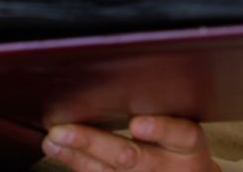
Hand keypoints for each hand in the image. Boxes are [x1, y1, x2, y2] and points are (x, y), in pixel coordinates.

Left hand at [41, 115, 215, 171]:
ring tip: (53, 140)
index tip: (137, 124)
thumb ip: (160, 109)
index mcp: (189, 146)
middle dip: (95, 143)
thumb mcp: (183, 128)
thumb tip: (114, 80)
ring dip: (76, 155)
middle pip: (135, 157)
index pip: (182, 135)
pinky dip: (79, 165)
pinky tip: (61, 152)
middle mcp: (172, 168)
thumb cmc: (181, 146)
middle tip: (64, 130)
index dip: (160, 129)